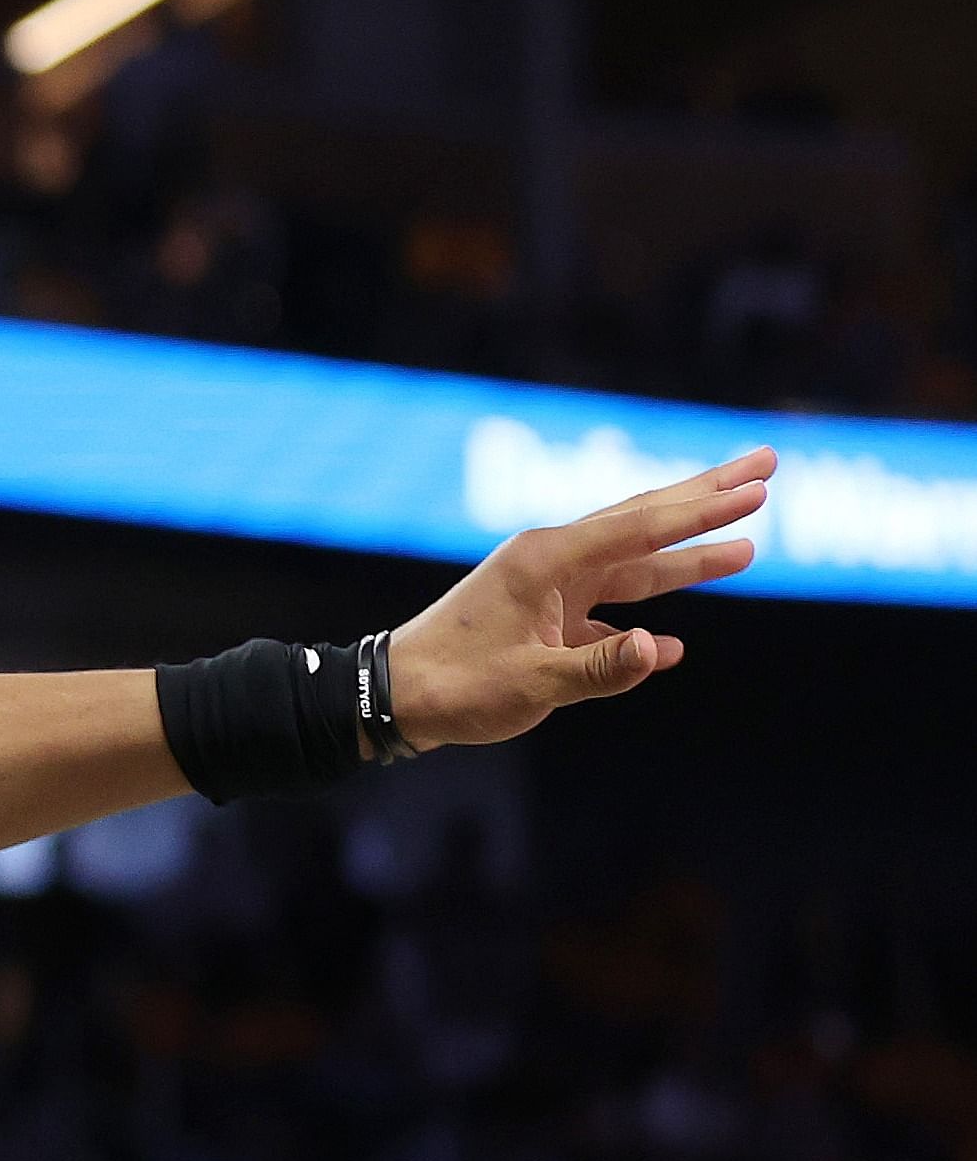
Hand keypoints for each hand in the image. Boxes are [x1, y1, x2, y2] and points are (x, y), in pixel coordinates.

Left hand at [388, 450, 767, 745]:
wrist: (391, 697)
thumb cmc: (456, 687)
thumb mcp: (532, 684)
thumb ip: (599, 668)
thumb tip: (664, 650)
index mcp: (548, 562)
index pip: (641, 527)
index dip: (704, 511)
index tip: (759, 486)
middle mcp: (551, 561)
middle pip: (644, 520)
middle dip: (708, 495)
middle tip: (767, 464)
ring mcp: (547, 587)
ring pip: (633, 562)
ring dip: (688, 552)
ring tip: (747, 541)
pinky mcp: (544, 617)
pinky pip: (608, 607)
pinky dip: (645, 612)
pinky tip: (674, 637)